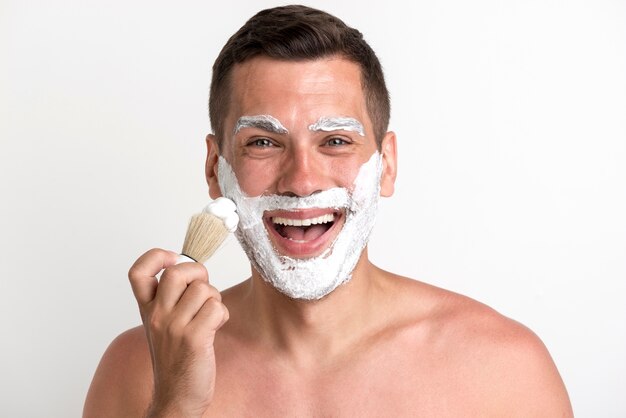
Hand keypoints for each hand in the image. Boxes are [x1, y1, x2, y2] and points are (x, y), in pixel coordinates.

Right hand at [128, 248, 228, 416]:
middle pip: (177, 272)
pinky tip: (215, 328)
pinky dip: (222, 315)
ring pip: (204, 290)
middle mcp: (157, 316)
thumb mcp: (164, 324)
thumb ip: (172, 297)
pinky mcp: (194, 338)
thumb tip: (191, 268)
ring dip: (214, 300)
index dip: (155, 256)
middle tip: (202, 292)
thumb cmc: (176, 358)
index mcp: (147, 309)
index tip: (172, 258)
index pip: (138, 272)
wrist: (176, 397)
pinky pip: (216, 308)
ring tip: (209, 317)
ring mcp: (174, 327)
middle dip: (199, 274)